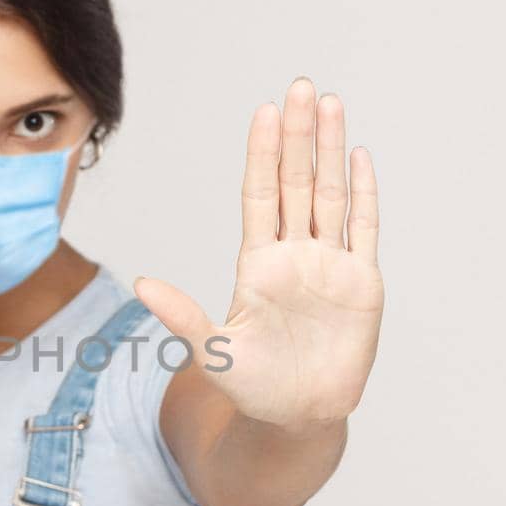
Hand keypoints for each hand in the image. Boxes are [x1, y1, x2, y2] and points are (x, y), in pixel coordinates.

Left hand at [134, 77, 383, 432]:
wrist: (299, 418)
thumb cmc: (253, 387)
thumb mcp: (213, 351)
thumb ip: (183, 315)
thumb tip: (141, 284)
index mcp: (257, 264)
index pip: (261, 195)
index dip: (262, 154)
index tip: (263, 112)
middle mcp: (294, 255)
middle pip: (297, 182)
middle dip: (298, 135)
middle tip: (299, 87)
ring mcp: (329, 265)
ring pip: (331, 195)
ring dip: (330, 150)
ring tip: (329, 104)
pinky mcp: (362, 284)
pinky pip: (364, 229)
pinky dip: (364, 194)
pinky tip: (359, 157)